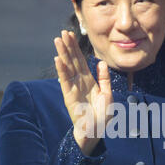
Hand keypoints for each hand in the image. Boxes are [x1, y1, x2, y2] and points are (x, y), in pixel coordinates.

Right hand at [54, 31, 112, 154]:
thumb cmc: (101, 115)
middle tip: (62, 33)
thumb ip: (104, 79)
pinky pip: (65, 81)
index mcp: (89, 81)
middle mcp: (79, 82)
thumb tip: (101, 63)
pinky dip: (62, 70)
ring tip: (57, 41)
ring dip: (63, 54)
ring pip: (68, 68)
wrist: (95, 132)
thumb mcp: (107, 94)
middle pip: (73, 61)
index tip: (71, 34)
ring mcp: (73, 88)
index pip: (81, 61)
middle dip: (68, 46)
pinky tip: (58, 59)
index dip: (76, 48)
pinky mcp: (69, 96)